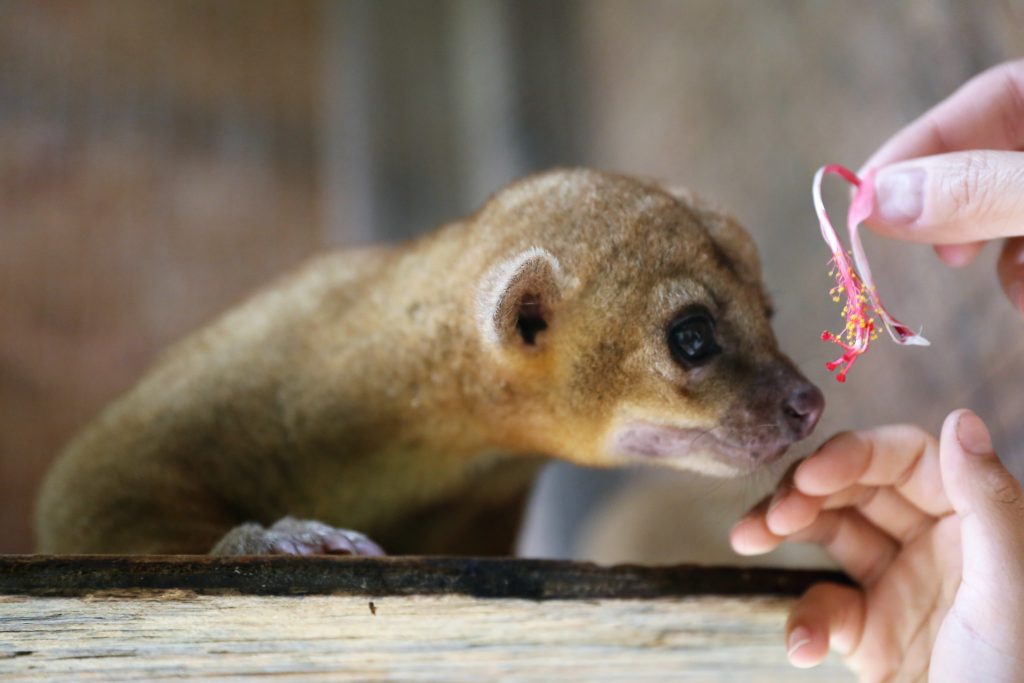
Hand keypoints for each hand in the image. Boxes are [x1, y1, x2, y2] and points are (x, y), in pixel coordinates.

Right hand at [730, 410, 1023, 681]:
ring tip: (747, 539)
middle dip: (809, 493)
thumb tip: (962, 415)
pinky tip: (803, 647)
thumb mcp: (1008, 593)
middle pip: (858, 490)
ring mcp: (900, 589)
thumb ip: (989, 502)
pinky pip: (822, 607)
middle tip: (771, 515)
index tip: (814, 475)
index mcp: (978, 526)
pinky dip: (803, 621)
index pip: (910, 459)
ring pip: (829, 535)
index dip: (857, 455)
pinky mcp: (870, 636)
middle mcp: (938, 547)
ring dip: (784, 533)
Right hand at [860, 59, 1023, 312]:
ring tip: (1019, 290)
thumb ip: (980, 191)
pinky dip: (1023, 277)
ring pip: (1009, 215)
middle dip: (957, 211)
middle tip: (931, 247)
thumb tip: (879, 199)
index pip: (985, 100)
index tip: (863, 200)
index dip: (918, 147)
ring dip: (998, 258)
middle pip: (990, 162)